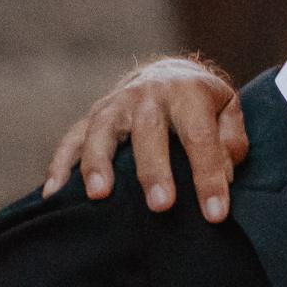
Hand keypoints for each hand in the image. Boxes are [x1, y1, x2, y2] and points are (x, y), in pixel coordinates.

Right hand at [42, 57, 246, 221]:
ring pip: (101, 131)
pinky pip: (71, 140)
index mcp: (188, 93)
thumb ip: (231, 140)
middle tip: (160, 205)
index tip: (215, 213)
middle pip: (148, 132)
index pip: (200, 138)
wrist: (169, 74)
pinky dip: (60, 165)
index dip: (209, 177)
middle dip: (153, 170)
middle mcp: (148, 96)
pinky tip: (54, 194)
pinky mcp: (91, 117)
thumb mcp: (228, 110)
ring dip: (98, 163)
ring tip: (99, 196)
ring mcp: (115, 105)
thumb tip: (224, 174)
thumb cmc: (204, 104)